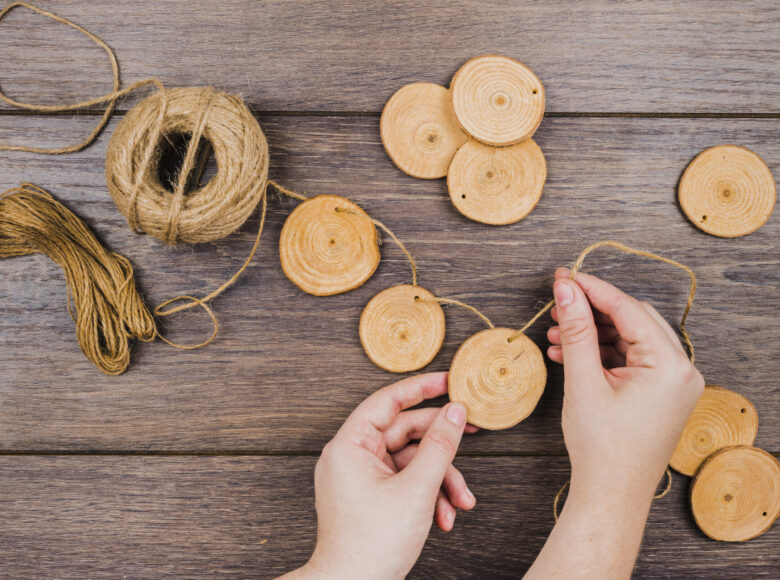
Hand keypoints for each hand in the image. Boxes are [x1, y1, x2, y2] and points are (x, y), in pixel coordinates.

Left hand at [284, 372, 476, 579]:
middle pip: (405, 433)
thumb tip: (455, 412)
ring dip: (440, 481)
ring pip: (411, 462)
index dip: (421, 388)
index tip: (449, 380)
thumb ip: (440, 446)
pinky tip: (444, 518)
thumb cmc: (371, 544)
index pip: (388, 401)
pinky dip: (427, 496)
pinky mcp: (371, 496)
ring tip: (461, 504)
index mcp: (350, 445)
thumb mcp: (416, 489)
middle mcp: (352, 456)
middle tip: (473, 436)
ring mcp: (361, 477)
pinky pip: (405, 481)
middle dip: (442, 449)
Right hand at [546, 268, 703, 498]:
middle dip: (592, 311)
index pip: (628, 309)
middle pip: (632, 319)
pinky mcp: (661, 393)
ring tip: (556, 335)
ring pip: (630, 338)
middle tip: (558, 301)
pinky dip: (602, 353)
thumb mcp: (583, 381)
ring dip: (594, 333)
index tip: (564, 275)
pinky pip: (631, 358)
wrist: (611, 494)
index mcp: (671, 366)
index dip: (592, 289)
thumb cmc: (601, 447)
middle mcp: (681, 370)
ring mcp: (674, 383)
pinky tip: (571, 354)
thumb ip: (576, 329)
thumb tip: (566, 290)